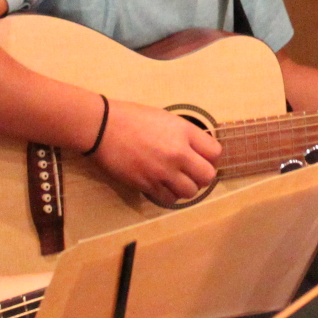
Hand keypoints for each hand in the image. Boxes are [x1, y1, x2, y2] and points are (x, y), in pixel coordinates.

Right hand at [91, 99, 222, 205]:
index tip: (203, 159)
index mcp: (184, 132)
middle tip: (191, 173)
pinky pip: (169, 199)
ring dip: (186, 188)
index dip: (211, 158)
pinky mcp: (147, 184)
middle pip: (207, 176)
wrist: (102, 127)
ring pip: (190, 192)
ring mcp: (163, 171)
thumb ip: (185, 134)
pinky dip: (168, 195)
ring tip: (176, 181)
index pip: (215, 152)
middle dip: (202, 176)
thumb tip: (197, 150)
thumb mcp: (166, 118)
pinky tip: (162, 186)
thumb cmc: (131, 118)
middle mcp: (178, 153)